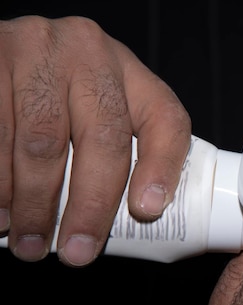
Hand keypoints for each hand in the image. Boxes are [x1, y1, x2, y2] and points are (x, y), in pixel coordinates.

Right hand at [0, 15, 190, 265]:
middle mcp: (89, 53)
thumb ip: (117, 151)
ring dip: (34, 205)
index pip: (164, 118)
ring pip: (40, 142)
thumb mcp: (100, 111)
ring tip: (30, 244)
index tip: (147, 211)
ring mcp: (36, 51)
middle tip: (77, 252)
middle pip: (102, 138)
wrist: (12, 55)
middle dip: (90, 206)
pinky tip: (0, 214)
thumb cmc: (64, 97)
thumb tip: (131, 221)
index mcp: (131, 72)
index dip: (162, 166)